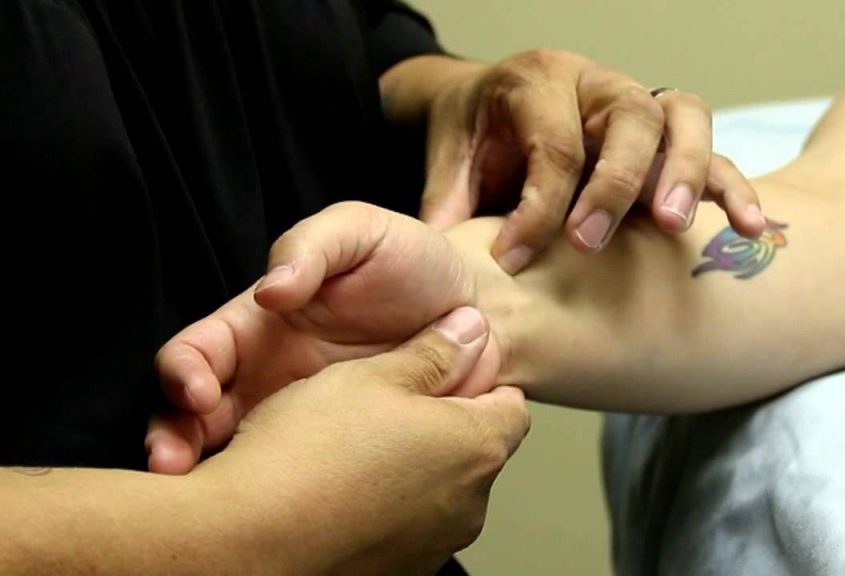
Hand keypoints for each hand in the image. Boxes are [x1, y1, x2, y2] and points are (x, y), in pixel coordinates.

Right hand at [148, 202, 499, 473]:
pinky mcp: (348, 464)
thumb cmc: (409, 263)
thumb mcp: (359, 233)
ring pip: (248, 467)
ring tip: (229, 507)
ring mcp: (307, 430)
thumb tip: (272, 290)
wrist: (476, 305)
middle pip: (200, 424)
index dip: (183, 374)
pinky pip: (316, 490)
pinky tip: (305, 512)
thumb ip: (313, 247)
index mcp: (260, 330)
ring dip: (230, 488)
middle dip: (179, 445)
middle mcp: (270, 385)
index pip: (197, 355)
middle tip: (176, 467)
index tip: (197, 394)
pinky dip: (304, 505)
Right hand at [193, 311, 529, 574]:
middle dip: (436, 425)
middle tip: (381, 406)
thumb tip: (468, 330)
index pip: (509, 403)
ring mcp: (432, 547)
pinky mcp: (397, 575)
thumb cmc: (307, 455)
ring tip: (346, 451)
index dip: (474, 380)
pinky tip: (333, 494)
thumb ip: (431, 351)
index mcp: (475, 447)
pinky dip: (379, 509)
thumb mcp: (371, 375)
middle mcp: (467, 505)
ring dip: (405, 469)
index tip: (439, 371)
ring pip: (434, 491)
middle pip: (470, 449)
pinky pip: (401, 529)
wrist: (245, 544)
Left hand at [398, 51, 765, 272]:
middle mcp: (597, 85)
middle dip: (617, 183)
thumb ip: (449, 203)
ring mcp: (638, 104)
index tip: (514, 257)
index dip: (537, 208)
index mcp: (538, 82)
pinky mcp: (665, 134)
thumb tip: (444, 259)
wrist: (493, 102)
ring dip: (688, 173)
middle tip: (592, 241)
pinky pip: (711, 148)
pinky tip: (750, 227)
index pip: (555, 144)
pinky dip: (731, 185)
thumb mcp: (449, 159)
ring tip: (674, 226)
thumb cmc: (475, 131)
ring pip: (684, 119)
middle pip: (631, 119)